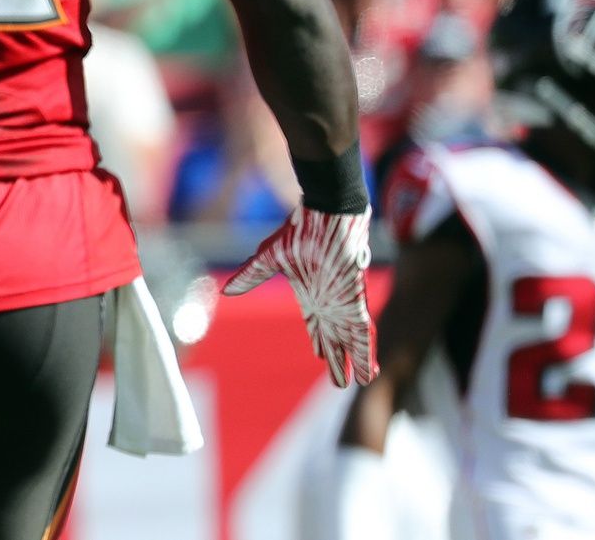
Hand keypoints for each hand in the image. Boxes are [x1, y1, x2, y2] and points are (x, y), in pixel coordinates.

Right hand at [223, 205, 377, 387]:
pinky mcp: (354, 299)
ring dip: (356, 361)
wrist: (328, 213)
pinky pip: (361, 333)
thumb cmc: (300, 231)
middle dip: (337, 359)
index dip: (319, 342)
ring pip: (350, 340)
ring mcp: (342, 302)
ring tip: (363, 380)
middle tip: (341, 382)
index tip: (320, 357)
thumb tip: (226, 291)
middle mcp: (328, 302)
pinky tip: (369, 370)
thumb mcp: (269, 257)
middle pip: (333, 338)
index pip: (314, 325)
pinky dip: (364, 352)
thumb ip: (251, 276)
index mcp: (310, 294)